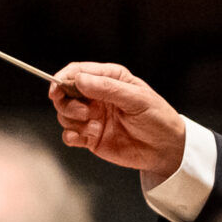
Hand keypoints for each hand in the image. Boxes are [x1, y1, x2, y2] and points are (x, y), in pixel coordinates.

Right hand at [51, 62, 186, 180]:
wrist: (165, 149)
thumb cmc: (157, 117)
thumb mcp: (137, 99)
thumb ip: (107, 88)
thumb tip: (79, 80)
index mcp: (109, 78)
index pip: (78, 71)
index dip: (62, 78)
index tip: (56, 89)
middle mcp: (97, 96)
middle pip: (65, 93)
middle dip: (66, 103)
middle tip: (84, 112)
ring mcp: (92, 116)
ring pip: (64, 114)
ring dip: (72, 120)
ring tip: (93, 126)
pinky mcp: (90, 137)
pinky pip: (69, 134)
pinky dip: (71, 136)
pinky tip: (84, 137)